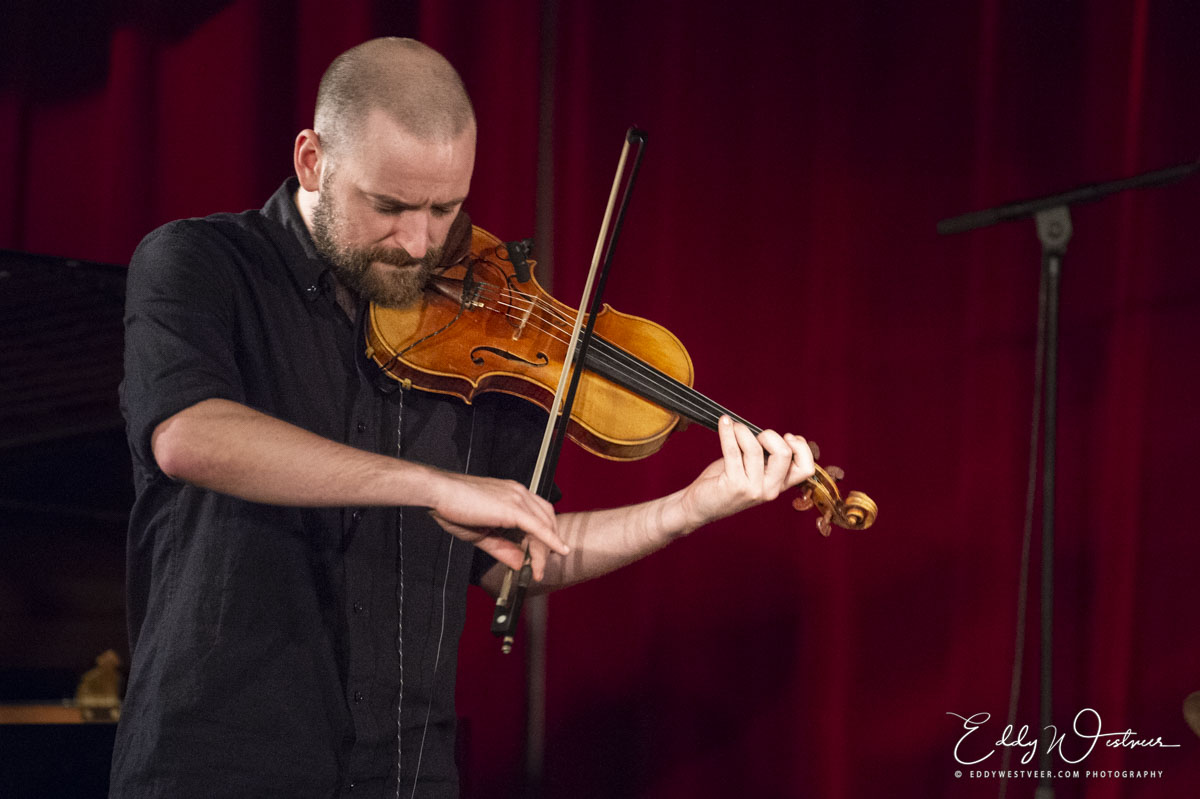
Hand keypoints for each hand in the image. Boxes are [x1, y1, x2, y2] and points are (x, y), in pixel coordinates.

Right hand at [425, 472, 566, 579]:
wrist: (439, 493)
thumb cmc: (454, 508)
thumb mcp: (483, 535)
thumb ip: (503, 549)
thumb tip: (520, 564)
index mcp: (513, 494)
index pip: (538, 516)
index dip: (544, 538)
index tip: (538, 559)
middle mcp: (519, 493)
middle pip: (546, 521)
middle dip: (546, 547)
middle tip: (540, 568)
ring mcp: (518, 498)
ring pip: (543, 526)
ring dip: (544, 551)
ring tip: (539, 569)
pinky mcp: (513, 507)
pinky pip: (538, 527)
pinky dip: (551, 541)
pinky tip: (559, 551)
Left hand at [678, 416, 815, 529]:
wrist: (700, 506)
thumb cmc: (725, 482)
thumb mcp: (752, 470)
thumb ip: (766, 457)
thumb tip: (769, 433)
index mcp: (779, 485)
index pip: (806, 468)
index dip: (801, 447)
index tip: (786, 436)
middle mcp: (770, 490)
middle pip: (784, 454)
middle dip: (770, 435)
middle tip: (755, 435)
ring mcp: (753, 489)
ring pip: (755, 449)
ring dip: (742, 431)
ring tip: (733, 428)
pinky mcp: (734, 485)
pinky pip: (733, 450)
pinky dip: (728, 432)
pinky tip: (724, 423)